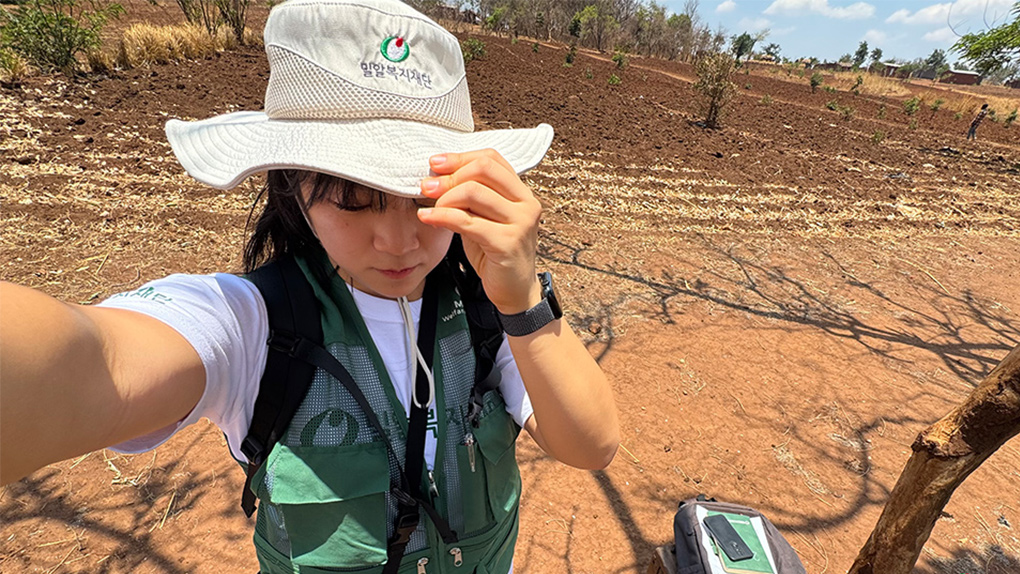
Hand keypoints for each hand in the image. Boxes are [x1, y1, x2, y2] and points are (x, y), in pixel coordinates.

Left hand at [417, 149, 541, 314]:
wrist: (514, 291)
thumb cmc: (496, 253)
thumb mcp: (483, 218)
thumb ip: (470, 198)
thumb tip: (436, 178)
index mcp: (521, 193)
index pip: (491, 159)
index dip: (460, 157)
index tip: (436, 163)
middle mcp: (526, 204)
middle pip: (482, 170)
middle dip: (449, 176)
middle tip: (428, 186)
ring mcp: (520, 223)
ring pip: (473, 192)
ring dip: (444, 197)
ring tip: (430, 207)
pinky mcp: (507, 243)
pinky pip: (467, 221)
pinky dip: (442, 216)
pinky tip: (427, 218)